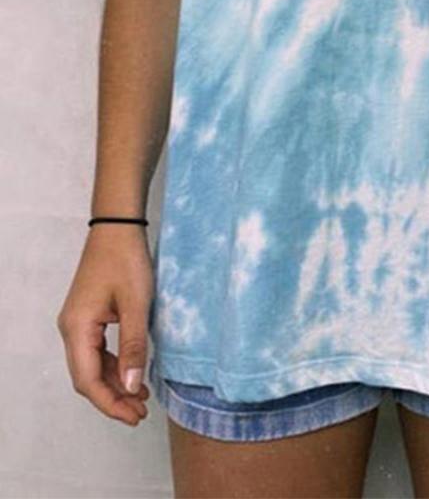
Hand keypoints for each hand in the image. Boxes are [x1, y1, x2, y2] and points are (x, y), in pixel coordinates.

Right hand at [56, 224, 153, 425]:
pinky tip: (133, 373)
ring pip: (93, 365)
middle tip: (141, 413)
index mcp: (77, 329)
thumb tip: (133, 386)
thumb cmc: (126, 260)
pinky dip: (115, 365)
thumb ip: (134, 346)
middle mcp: (71, 330)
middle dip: (113, 398)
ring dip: (115, 383)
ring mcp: (79, 323)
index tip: (134, 416)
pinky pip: (98, 350)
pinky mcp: (89, 316)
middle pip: (87, 377)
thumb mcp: (136, 304)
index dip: (110, 403)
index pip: (87, 380)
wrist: (117, 228)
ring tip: (141, 399)